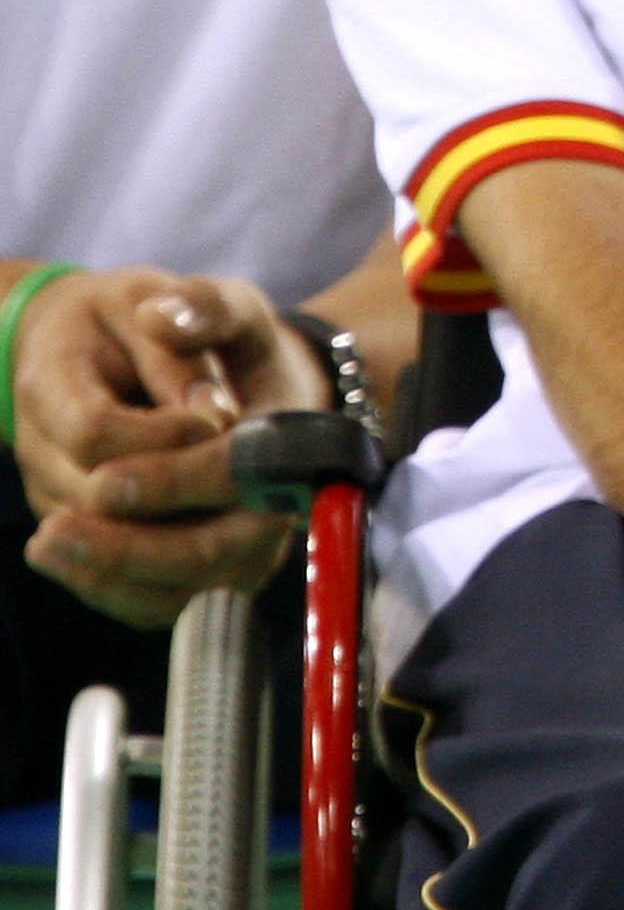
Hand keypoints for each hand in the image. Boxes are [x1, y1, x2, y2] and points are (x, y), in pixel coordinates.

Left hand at [11, 270, 320, 628]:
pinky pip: (156, 604)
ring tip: (47, 545)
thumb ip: (203, 306)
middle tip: (55, 533)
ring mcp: (245, 548)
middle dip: (127, 549)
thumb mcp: (221, 306)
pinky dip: (106, 588)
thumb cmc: (221, 345)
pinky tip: (62, 557)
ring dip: (104, 569)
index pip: (234, 473)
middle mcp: (278, 503)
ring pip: (172, 587)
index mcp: (290, 433)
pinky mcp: (208, 576)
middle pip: (205, 554)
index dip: (172, 481)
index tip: (107, 482)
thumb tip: (163, 321)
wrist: (237, 386)